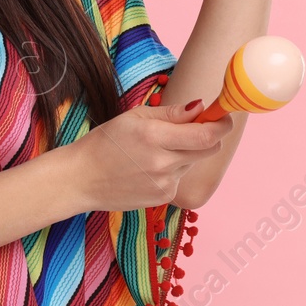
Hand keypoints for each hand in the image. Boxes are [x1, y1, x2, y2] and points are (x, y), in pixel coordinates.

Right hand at [66, 99, 234, 211]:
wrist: (81, 179)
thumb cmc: (105, 142)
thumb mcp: (135, 117)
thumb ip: (172, 113)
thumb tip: (201, 106)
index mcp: (155, 137)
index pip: (206, 135)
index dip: (221, 124)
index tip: (224, 116)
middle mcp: (163, 163)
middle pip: (208, 150)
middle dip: (208, 136)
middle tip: (194, 127)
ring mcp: (164, 184)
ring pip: (193, 163)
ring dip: (186, 153)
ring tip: (157, 149)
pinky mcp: (162, 198)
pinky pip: (180, 178)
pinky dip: (173, 169)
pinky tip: (149, 167)